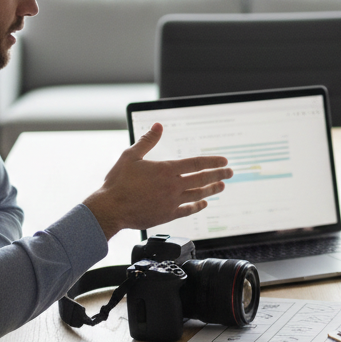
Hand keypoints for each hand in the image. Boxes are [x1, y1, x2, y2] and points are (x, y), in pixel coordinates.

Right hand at [83, 124, 233, 239]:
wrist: (110, 209)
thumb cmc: (118, 182)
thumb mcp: (130, 156)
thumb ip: (147, 141)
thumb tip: (158, 126)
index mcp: (166, 170)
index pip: (196, 163)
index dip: (213, 161)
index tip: (224, 161)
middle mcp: (173, 186)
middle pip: (202, 179)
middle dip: (219, 174)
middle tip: (230, 172)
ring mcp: (171, 202)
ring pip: (198, 195)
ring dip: (212, 190)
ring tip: (222, 186)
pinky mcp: (167, 215)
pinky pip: (188, 210)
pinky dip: (198, 206)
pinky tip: (203, 204)